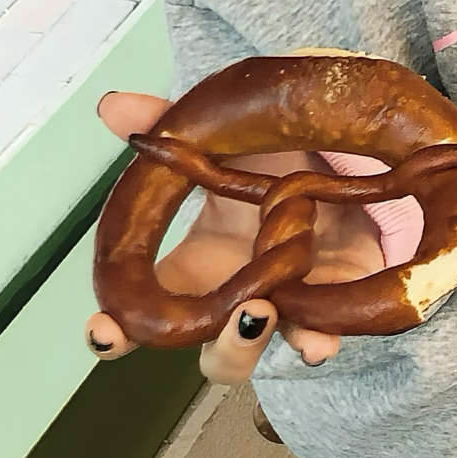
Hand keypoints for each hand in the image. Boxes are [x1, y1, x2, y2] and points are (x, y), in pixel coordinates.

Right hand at [83, 91, 385, 383]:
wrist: (351, 148)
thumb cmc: (278, 153)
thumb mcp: (227, 132)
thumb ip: (170, 124)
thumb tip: (113, 106)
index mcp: (197, 265)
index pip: (143, 314)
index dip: (115, 331)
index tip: (105, 328)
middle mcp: (237, 294)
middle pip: (209, 350)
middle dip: (212, 346)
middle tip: (220, 319)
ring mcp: (286, 303)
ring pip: (258, 351)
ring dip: (250, 344)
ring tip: (258, 313)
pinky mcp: (336, 300)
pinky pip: (323, 336)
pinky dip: (317, 342)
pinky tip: (319, 341)